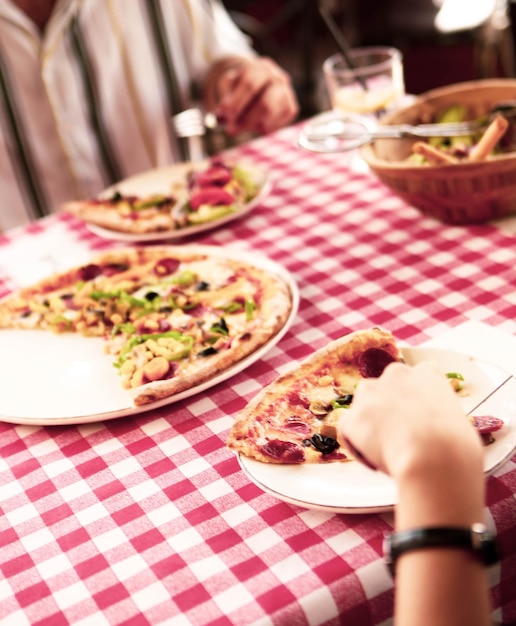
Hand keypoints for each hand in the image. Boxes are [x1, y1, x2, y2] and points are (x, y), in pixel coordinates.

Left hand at [210, 57, 298, 134]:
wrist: (259, 85)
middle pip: (264, 104)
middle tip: (231, 129)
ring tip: (241, 126)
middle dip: (245, 120)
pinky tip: (254, 124)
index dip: (237, 102)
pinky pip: (276, 125)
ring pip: (271, 116)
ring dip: (252, 126)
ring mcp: (287, 93)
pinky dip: (262, 129)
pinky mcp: (291, 108)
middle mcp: (278, 79)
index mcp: (260, 68)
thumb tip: (221, 116)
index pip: (250, 84)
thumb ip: (225, 100)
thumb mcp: (229, 87)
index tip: (226, 115)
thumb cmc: (240, 86)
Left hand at [337, 361, 482, 477]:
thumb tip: (432, 432)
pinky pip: (348, 432)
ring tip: (387, 453)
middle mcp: (396, 374)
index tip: (416, 421)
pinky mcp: (354, 415)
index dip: (411, 403)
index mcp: (427, 373)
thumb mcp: (457, 421)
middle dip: (386, 412)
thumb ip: (438, 417)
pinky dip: (357, 447)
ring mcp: (371, 392)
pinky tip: (373, 462)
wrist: (434, 455)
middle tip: (398, 439)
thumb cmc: (456, 445)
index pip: (413, 380)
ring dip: (370, 428)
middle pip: (383, 391)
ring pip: (363, 410)